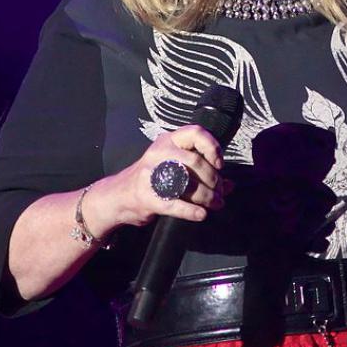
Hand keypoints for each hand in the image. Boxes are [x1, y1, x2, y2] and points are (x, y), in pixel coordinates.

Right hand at [89, 126, 232, 233]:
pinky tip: (201, 214)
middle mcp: (159, 154)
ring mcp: (150, 175)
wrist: (117, 197)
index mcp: (167, 141)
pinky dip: (191, 211)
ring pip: (187, 184)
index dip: (212, 147)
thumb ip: (202, 173)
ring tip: (216, 204)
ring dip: (207, 197)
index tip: (220, 163)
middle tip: (219, 191)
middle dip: (213, 179)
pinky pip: (175, 204)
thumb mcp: (174, 167)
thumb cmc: (150, 179)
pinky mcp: (147, 197)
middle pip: (195, 161)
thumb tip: (230, 185)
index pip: (195, 132)